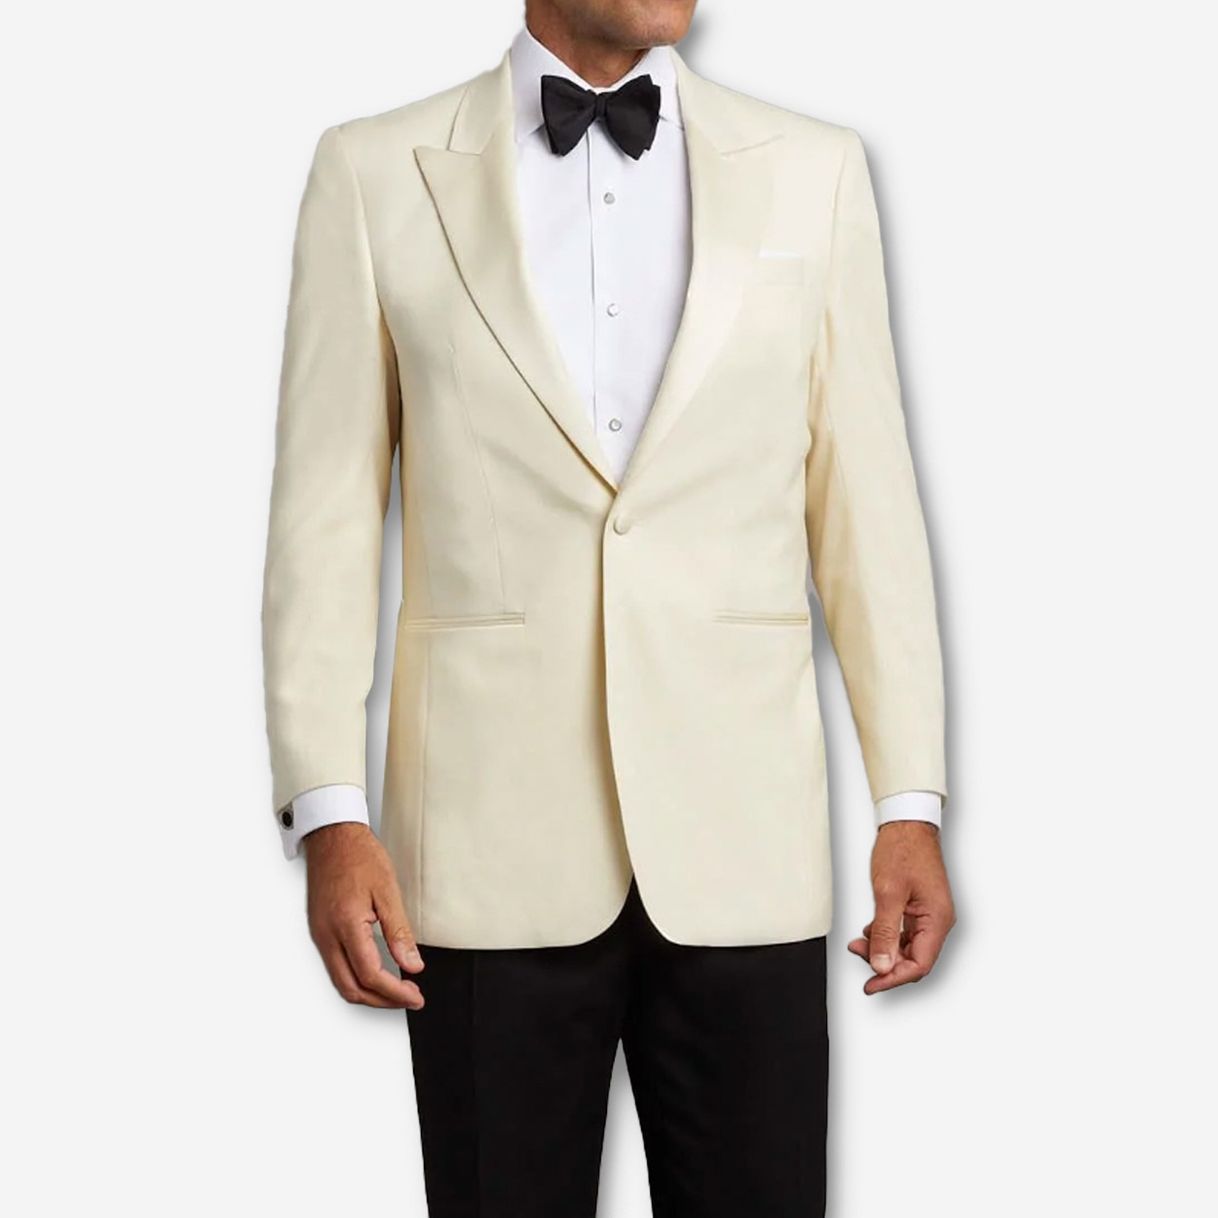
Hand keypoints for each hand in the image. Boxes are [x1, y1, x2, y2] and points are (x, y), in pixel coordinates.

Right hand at [304, 822, 424, 1008]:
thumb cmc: (359, 855)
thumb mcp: (387, 891)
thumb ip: (399, 932)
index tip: (415, 996)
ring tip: (396, 989)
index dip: (395, 992)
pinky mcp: (319, 930)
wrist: (332, 836)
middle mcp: (327, 935)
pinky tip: (377, 972)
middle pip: (351, 988)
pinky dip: (357, 978)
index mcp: (345, 925)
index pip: (370, 975)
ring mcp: (320, 935)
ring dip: (368, 992)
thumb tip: (412, 964)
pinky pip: (336, 967)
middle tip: (409, 998)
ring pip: (341, 981)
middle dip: (381, 1001)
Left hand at [848, 820, 954, 994]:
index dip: (893, 978)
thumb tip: (881, 965)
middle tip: (859, 956)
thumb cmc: (903, 850)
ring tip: (859, 943)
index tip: (871, 984)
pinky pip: (906, 932)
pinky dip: (887, 936)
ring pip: (908, 946)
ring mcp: (931, 914)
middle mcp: (938, 920)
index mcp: (937, 920)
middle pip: (914, 959)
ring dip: (884, 949)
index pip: (919, 964)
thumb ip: (884, 932)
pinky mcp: (921, 907)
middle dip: (885, 963)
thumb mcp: (888, 893)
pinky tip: (870, 932)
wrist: (907, 823)